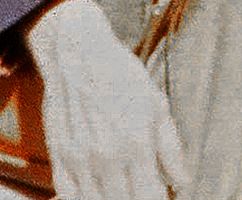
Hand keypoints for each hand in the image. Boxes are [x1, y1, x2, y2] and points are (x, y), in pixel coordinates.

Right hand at [25, 0, 185, 199]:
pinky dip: (82, 199)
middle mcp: (107, 157)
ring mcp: (79, 159)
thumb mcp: (158, 106)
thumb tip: (182, 181)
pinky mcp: (58, 156)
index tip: (163, 198)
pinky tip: (96, 194)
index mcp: (136, 145)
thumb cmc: (122, 77)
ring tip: (123, 192)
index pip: (149, 197)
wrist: (78, 56)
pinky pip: (67, 194)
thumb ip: (171, 149)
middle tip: (142, 191)